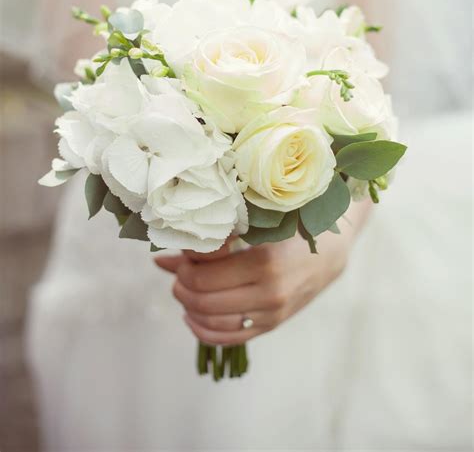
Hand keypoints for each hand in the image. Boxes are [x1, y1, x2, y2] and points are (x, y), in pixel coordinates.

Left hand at [154, 227, 353, 345]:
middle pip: (202, 299)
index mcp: (264, 262)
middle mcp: (269, 293)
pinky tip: (192, 315)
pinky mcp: (272, 325)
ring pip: (211, 321)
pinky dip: (202, 330)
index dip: (183, 263)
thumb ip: (212, 240)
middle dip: (181, 284)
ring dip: (188, 305)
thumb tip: (161, 258)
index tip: (185, 249)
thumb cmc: (292, 225)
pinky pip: (228, 338)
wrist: (332, 249)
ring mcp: (271, 314)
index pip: (202, 274)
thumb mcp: (256, 223)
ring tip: (184, 286)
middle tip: (178, 268)